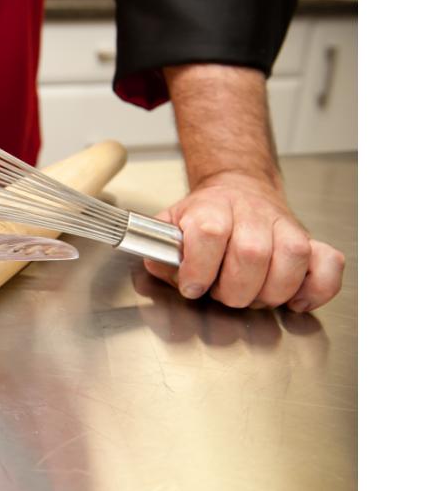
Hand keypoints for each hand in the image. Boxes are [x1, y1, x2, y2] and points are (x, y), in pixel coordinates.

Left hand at [143, 171, 344, 311]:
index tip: (193, 286)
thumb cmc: (204, 218)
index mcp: (212, 208)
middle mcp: (252, 214)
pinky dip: (317, 289)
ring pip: (292, 258)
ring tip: (255, 296)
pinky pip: (329, 264)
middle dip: (234, 290)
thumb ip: (160, 251)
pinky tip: (295, 300)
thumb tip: (162, 267)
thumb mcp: (171, 227)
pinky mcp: (311, 241)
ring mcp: (285, 226)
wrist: (237, 190)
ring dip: (272, 291)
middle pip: (252, 253)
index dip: (200, 267)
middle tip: (224, 294)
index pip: (210, 232)